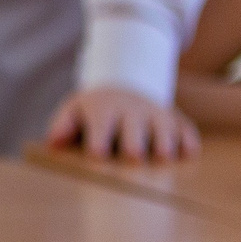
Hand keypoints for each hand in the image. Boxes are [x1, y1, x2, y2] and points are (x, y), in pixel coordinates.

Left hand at [45, 86, 199, 160]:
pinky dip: (188, 142)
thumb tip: (53, 144)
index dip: (99, 141)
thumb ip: (62, 126)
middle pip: (135, 130)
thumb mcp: (73, 110)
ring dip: (164, 144)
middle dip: (133, 144)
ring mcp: (157, 115)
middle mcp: (133, 111)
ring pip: (164, 130)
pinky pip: (186, 131)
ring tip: (162, 158)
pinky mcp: (176, 121)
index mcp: (104, 109)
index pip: (101, 126)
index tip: (97, 155)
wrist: (125, 84)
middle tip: (132, 157)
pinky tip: (187, 154)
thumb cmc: (93, 109)